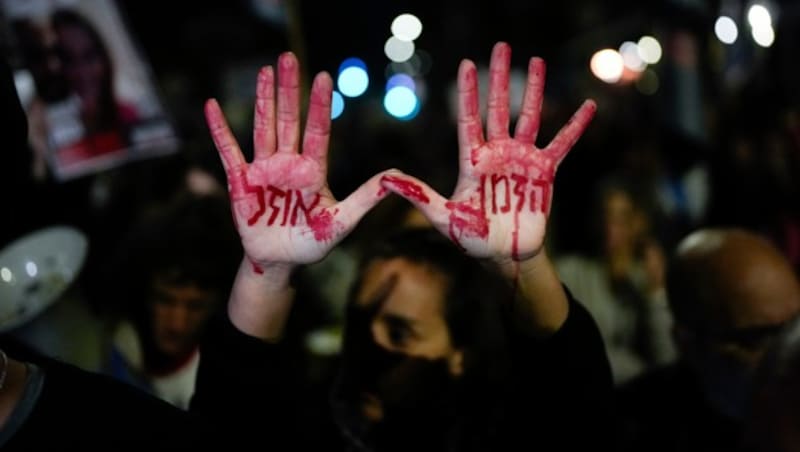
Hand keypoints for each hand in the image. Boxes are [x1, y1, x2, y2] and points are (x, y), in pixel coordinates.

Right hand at [205, 52, 388, 269]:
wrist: (279, 262)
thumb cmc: (311, 244)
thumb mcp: (341, 223)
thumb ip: (364, 199)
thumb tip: (394, 178)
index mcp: (313, 170)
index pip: (317, 130)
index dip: (319, 105)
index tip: (325, 77)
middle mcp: (288, 163)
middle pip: (289, 119)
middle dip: (289, 89)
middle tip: (289, 57)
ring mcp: (263, 169)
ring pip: (263, 127)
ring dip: (263, 99)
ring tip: (264, 70)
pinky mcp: (240, 181)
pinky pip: (228, 151)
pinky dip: (220, 129)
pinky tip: (212, 105)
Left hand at [381, 42, 594, 261]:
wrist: (503, 255)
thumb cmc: (470, 239)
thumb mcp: (442, 216)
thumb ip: (418, 195)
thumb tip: (386, 179)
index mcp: (472, 160)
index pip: (469, 118)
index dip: (468, 92)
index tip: (466, 64)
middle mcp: (497, 153)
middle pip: (498, 107)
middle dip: (499, 77)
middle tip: (501, 47)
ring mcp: (522, 160)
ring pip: (529, 117)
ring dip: (535, 89)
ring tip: (537, 60)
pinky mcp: (545, 172)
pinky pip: (563, 144)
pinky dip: (575, 126)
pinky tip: (588, 106)